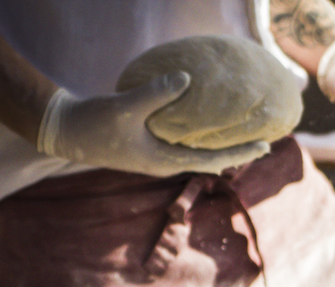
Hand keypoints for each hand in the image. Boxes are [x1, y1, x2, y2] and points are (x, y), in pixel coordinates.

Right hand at [37, 73, 269, 175]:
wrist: (66, 131)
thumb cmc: (94, 122)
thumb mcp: (124, 106)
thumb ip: (155, 93)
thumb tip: (185, 78)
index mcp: (165, 160)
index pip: (212, 159)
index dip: (240, 152)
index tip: (266, 145)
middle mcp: (165, 161)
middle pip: (212, 159)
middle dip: (238, 151)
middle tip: (267, 141)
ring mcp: (158, 155)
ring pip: (199, 153)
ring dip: (223, 146)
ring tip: (246, 136)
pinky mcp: (150, 145)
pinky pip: (186, 143)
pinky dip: (203, 137)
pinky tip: (210, 125)